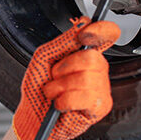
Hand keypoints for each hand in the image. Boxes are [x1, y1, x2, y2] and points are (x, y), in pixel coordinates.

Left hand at [12, 16, 119, 139]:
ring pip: (86, 78)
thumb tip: (82, 23)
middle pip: (91, 57)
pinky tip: (62, 105)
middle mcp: (98, 68)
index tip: (84, 34)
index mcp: (85, 53)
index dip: (101, 30)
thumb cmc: (39, 88)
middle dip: (64, 68)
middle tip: (55, 78)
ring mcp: (102, 87)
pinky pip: (84, 97)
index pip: (107, 34)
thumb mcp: (44, 58)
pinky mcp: (101, 106)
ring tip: (56, 94)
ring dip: (60, 87)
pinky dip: (65, 101)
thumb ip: (63, 41)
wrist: (34, 116)